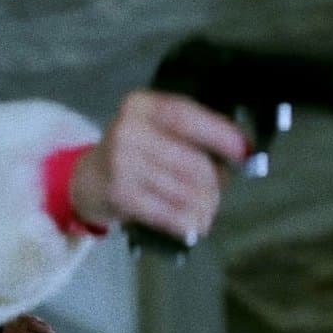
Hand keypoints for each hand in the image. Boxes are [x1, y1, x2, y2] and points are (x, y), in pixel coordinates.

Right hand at [69, 90, 247, 243]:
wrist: (87, 179)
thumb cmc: (132, 153)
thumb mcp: (154, 129)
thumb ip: (192, 134)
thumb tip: (241, 154)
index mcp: (141, 106)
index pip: (186, 117)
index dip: (220, 134)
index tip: (245, 151)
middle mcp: (129, 130)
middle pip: (194, 163)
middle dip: (215, 184)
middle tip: (216, 192)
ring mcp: (122, 163)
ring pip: (187, 192)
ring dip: (204, 208)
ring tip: (204, 211)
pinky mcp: (121, 194)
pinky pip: (170, 213)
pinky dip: (187, 223)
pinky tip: (191, 225)